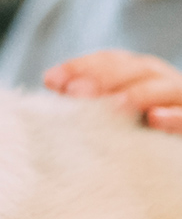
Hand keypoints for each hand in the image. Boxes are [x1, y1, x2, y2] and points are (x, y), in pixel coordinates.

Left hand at [44, 50, 181, 133]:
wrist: (170, 157)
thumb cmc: (134, 135)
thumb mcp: (107, 117)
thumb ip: (85, 100)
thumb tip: (51, 82)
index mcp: (135, 74)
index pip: (108, 61)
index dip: (79, 67)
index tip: (51, 80)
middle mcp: (159, 80)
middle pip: (133, 69)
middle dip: (102, 77)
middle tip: (74, 91)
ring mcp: (179, 100)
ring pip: (162, 87)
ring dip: (136, 94)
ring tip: (113, 105)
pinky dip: (174, 117)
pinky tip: (155, 118)